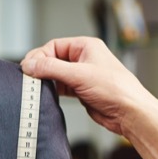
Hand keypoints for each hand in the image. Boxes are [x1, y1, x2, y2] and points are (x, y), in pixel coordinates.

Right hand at [20, 37, 153, 137]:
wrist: (129, 112)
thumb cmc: (115, 89)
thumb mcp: (79, 75)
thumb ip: (51, 68)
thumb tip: (30, 65)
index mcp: (86, 46)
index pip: (54, 46)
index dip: (39, 56)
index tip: (28, 67)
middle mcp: (84, 58)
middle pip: (53, 59)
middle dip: (41, 68)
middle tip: (29, 78)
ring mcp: (82, 75)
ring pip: (56, 74)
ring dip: (46, 80)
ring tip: (37, 87)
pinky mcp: (81, 90)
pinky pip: (61, 87)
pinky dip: (53, 90)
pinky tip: (47, 95)